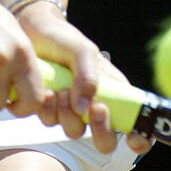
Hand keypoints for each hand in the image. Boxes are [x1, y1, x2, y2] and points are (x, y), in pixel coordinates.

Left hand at [11, 3, 153, 157]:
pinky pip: (50, 123)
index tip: (132, 138)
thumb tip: (85, 110)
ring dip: (68, 115)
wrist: (31, 30)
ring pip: (75, 132)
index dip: (139, 138)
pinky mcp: (49, 109)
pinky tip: (46, 91)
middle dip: (101, 131)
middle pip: (106, 140)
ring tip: (61, 90)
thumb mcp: (82, 50)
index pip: (134, 122)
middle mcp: (94, 105)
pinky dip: (48, 110)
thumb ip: (88, 77)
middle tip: (95, 108)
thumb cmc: (63, 38)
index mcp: (113, 91)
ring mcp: (71, 110)